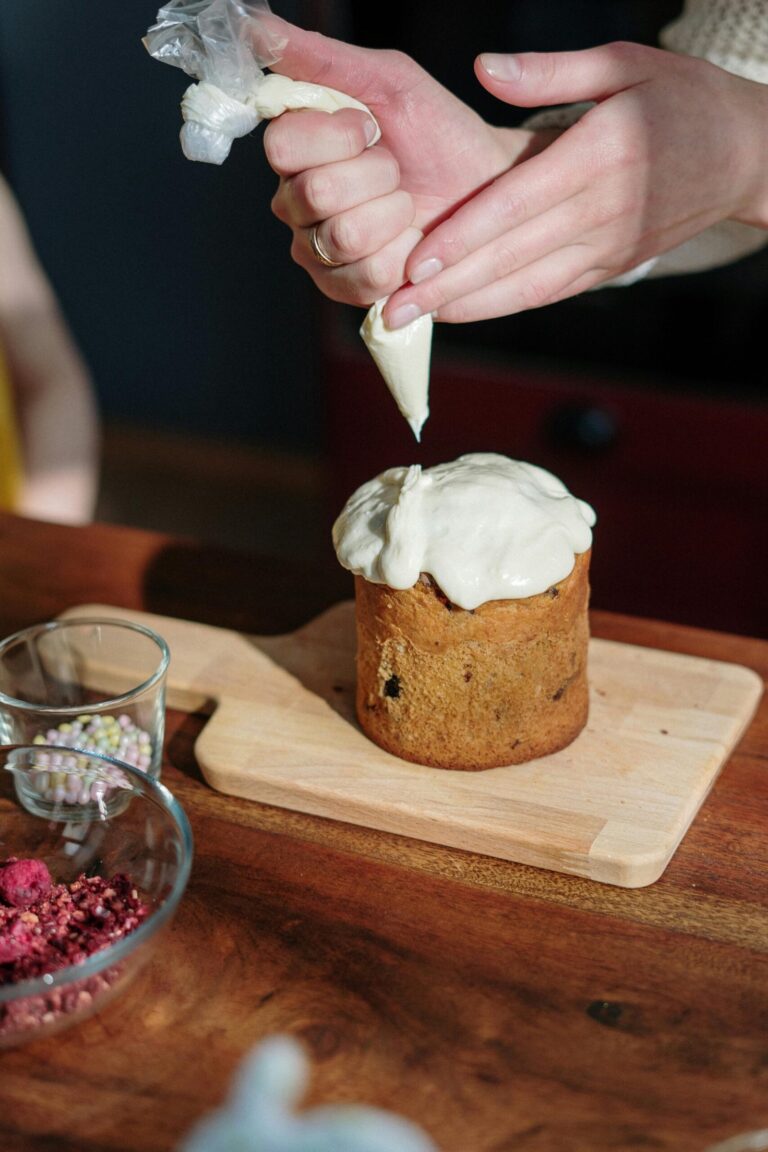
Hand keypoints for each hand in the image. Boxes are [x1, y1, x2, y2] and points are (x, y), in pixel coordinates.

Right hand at [262, 19, 553, 304]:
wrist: (489, 192)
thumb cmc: (439, 135)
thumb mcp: (387, 80)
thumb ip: (319, 58)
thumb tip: (253, 27)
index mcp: (296, 147)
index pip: (281, 146)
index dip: (336, 137)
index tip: (373, 128)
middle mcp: (295, 202)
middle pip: (314, 193)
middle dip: (375, 175)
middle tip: (396, 170)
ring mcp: (317, 251)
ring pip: (341, 238)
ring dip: (391, 216)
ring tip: (405, 205)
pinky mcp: (344, 290)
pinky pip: (365, 277)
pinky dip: (402, 256)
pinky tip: (409, 243)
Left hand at [381, 41, 767, 325]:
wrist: (744, 155)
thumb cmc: (680, 99)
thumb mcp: (625, 63)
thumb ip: (551, 70)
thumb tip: (484, 69)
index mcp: (600, 155)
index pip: (517, 203)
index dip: (463, 236)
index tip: (415, 259)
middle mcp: (601, 210)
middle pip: (510, 255)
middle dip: (446, 285)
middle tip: (390, 309)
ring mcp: (606, 246)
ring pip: (525, 284)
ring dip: (465, 305)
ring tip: (411, 321)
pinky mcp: (608, 267)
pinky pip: (546, 292)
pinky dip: (500, 305)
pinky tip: (459, 312)